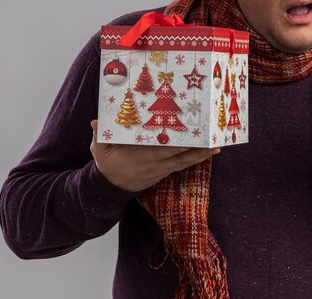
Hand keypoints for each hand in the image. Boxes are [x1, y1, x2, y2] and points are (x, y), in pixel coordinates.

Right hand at [89, 120, 220, 192]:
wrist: (111, 188)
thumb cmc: (107, 165)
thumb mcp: (99, 151)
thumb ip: (99, 136)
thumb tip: (95, 122)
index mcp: (141, 158)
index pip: (162, 153)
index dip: (176, 148)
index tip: (189, 142)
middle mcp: (155, 165)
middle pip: (180, 158)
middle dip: (197, 151)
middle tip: (213, 144)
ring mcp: (161, 170)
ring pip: (184, 163)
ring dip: (200, 156)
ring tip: (216, 148)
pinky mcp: (164, 172)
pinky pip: (182, 166)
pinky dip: (194, 160)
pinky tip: (206, 154)